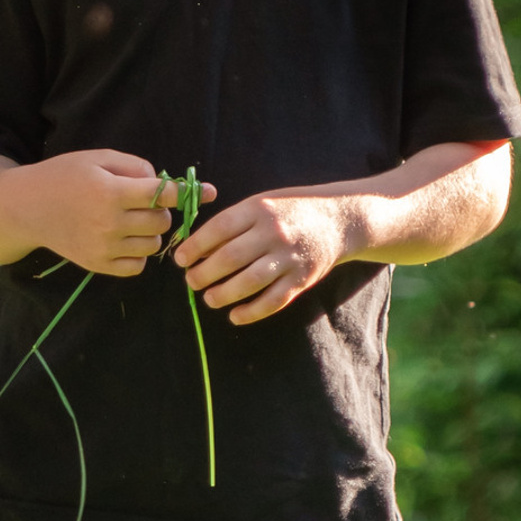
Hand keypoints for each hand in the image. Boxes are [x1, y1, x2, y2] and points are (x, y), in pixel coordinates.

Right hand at [15, 149, 216, 276]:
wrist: (26, 207)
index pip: (164, 195)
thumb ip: (135, 166)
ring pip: (153, 245)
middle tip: (145, 204)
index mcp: (111, 192)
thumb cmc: (63, 176)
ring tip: (133, 221)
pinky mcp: (97, 265)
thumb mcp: (98, 158)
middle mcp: (109, 223)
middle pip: (162, 222)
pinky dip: (138, 254)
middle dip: (161, 211)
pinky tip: (126, 240)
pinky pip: (137, 266)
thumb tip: (167, 183)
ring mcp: (103, 247)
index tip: (178, 191)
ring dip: (150, 233)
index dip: (178, 192)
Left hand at [174, 191, 355, 322]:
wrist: (339, 219)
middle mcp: (273, 233)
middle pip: (229, 258)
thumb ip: (233, 223)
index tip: (180, 259)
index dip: (195, 247)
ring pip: (249, 282)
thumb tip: (197, 249)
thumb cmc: (290, 211)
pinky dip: (251, 312)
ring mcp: (289, 257)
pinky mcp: (302, 279)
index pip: (218, 229)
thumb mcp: (261, 204)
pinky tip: (235, 316)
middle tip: (192, 282)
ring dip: (223, 294)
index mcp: (259, 209)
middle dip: (204, 274)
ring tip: (210, 299)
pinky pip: (272, 301)